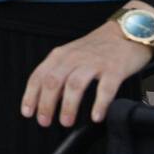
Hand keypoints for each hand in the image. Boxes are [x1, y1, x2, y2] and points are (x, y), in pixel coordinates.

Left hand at [21, 6, 153, 126]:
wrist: (126, 31)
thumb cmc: (97, 48)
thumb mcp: (71, 56)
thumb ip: (59, 74)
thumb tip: (47, 99)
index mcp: (60, 55)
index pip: (39, 76)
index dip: (31, 95)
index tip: (27, 112)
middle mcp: (74, 57)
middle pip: (53, 81)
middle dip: (46, 104)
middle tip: (44, 121)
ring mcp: (94, 63)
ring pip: (75, 85)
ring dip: (68, 106)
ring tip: (66, 122)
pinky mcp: (114, 69)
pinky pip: (106, 88)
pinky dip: (99, 104)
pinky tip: (96, 117)